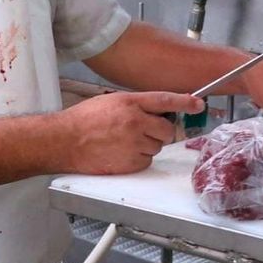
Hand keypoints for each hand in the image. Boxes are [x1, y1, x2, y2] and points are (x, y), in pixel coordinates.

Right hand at [58, 91, 203, 174]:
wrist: (64, 141)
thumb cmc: (83, 120)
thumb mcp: (110, 101)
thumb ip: (134, 104)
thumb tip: (156, 110)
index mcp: (130, 102)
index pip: (165, 100)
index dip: (186, 102)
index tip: (198, 104)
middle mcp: (135, 122)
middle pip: (167, 129)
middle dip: (160, 131)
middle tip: (143, 131)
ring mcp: (133, 143)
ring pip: (157, 146)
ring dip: (147, 145)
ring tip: (124, 142)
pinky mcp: (129, 162)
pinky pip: (147, 161)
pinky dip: (138, 159)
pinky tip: (121, 153)